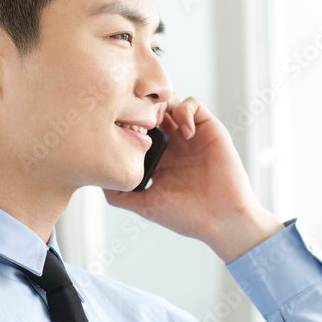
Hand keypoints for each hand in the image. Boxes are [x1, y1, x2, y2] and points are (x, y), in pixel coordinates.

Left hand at [102, 94, 284, 261]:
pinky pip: (193, 104)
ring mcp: (190, 135)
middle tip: (135, 120)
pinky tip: (184, 132)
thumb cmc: (188, 216)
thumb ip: (120, 195)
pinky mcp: (209, 129)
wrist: (223, 220)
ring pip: (170, 101)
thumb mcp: (146, 205)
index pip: (136, 129)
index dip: (126, 123)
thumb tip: (98, 181)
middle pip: (150, 110)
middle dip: (140, 109)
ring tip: (156, 121)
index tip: (119, 130)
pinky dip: (184, 110)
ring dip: (160, 104)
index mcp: (158, 158)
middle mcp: (173, 143)